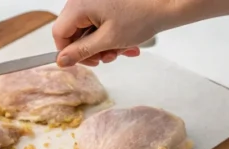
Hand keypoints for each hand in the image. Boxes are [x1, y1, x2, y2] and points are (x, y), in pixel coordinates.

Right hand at [53, 0, 172, 66]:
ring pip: (88, 28)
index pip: (59, 33)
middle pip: (74, 30)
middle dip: (90, 48)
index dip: (68, 51)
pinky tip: (124, 41)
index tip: (81, 61)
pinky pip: (99, 20)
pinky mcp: (106, 0)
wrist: (169, 2)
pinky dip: (109, 33)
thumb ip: (81, 52)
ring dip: (102, 44)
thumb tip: (62, 60)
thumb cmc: (143, 15)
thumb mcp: (108, 40)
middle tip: (106, 57)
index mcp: (79, 4)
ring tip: (120, 49)